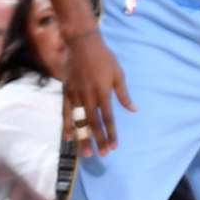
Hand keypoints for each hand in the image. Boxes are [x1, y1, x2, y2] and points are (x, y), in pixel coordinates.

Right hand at [63, 26, 133, 155]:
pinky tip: (68, 138)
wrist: (82, 44)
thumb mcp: (119, 74)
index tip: (114, 146)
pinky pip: (65, 112)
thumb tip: (134, 110)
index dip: (111, 133)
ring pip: (79, 121)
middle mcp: (88, 96)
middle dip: (98, 140)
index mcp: (103, 92)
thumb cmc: (105, 58)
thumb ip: (124, 95)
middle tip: (103, 155)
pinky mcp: (66, 92)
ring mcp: (75, 95)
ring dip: (82, 138)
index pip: (108, 118)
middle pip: (93, 123)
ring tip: (85, 154)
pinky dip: (66, 126)